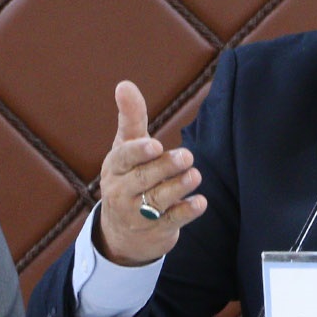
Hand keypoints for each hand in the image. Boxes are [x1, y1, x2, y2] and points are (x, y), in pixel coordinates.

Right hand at [93, 81, 203, 266]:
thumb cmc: (128, 176)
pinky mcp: (156, 230)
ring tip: (194, 176)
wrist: (123, 232)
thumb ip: (131, 117)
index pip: (124, 158)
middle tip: (187, 157)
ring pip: (159, 200)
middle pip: (144, 179)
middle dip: (165, 168)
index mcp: (115, 168)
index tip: (155, 145)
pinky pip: (172, 221)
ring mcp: (138, 214)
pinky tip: (200, 202)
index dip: (139, 152)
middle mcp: (122, 192)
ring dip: (178, 187)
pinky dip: (187, 211)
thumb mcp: (126, 147)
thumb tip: (124, 84)